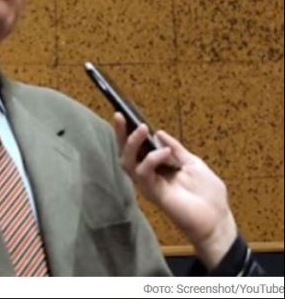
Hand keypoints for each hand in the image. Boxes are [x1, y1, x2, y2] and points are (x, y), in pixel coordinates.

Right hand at [113, 113, 236, 269]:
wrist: (217, 220)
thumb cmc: (208, 194)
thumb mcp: (193, 163)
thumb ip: (176, 149)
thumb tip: (159, 133)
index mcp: (157, 167)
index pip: (137, 148)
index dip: (129, 133)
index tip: (125, 115)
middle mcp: (148, 175)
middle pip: (126, 153)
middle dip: (120, 134)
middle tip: (119, 117)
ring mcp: (148, 184)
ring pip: (127, 162)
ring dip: (132, 143)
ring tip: (142, 128)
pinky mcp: (152, 193)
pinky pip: (143, 173)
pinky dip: (152, 159)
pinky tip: (165, 152)